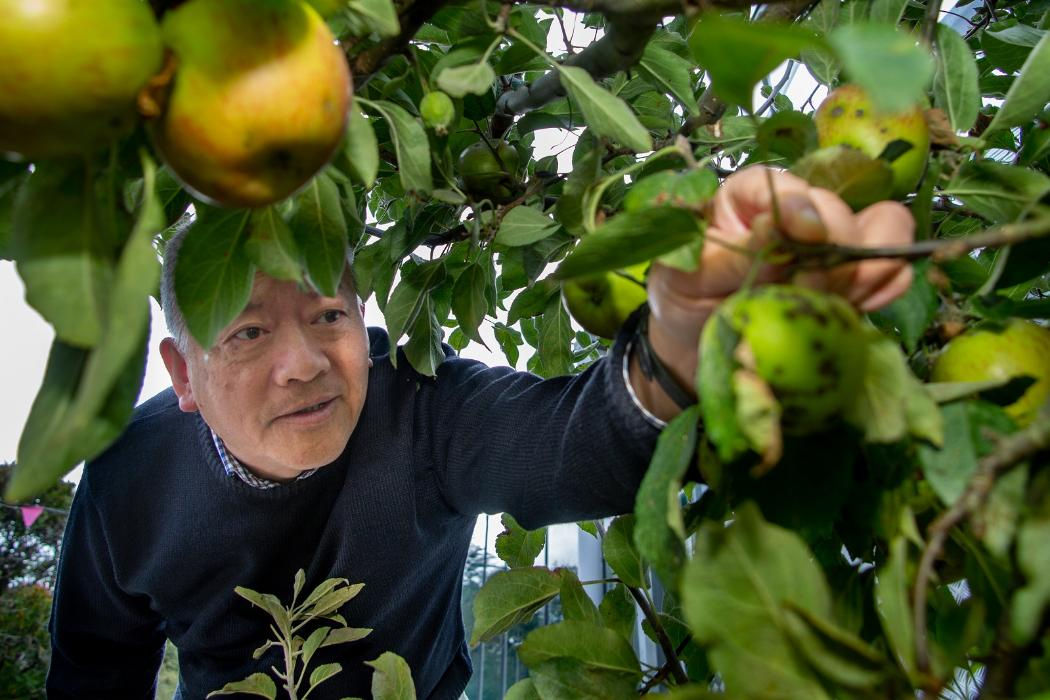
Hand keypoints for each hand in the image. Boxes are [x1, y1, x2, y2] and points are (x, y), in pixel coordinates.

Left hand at [647, 165, 915, 352]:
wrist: (701, 340)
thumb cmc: (687, 296)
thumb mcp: (689, 277)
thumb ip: (730, 257)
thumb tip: (774, 233)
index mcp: (745, 197)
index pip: (779, 186)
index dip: (798, 205)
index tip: (808, 234)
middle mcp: (797, 209)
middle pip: (838, 212)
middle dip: (829, 255)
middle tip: (803, 294)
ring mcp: (833, 240)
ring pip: (884, 229)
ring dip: (862, 271)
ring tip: (825, 304)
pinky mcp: (856, 274)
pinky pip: (893, 270)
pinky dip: (881, 290)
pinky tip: (850, 312)